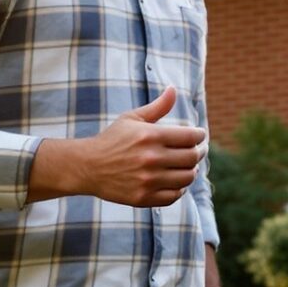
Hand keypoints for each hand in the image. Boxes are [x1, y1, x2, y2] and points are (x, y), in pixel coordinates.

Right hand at [60, 90, 204, 206]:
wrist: (87, 166)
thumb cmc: (112, 139)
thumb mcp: (132, 118)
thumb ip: (157, 106)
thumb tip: (173, 89)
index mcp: (150, 136)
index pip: (191, 136)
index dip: (200, 135)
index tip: (199, 135)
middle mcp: (151, 158)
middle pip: (192, 157)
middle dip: (200, 152)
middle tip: (198, 150)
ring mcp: (148, 180)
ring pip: (187, 177)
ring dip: (192, 170)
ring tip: (188, 165)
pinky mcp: (143, 197)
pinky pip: (174, 195)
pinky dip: (180, 188)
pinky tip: (176, 181)